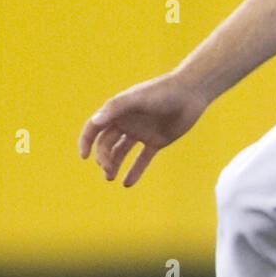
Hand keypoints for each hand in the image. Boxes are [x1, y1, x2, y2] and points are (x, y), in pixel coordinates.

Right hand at [78, 76, 207, 186]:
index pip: (94, 127)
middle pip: (107, 143)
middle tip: (108, 170)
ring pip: (121, 152)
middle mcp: (127, 122)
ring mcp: (141, 132)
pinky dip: (135, 171)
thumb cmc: (162, 92)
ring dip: (114, 165)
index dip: (86, 141)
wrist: (191, 93)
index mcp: (118, 111)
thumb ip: (115, 108)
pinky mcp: (157, 141)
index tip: (84, 156)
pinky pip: (142, 158)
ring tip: (111, 178)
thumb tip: (95, 121)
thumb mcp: (136, 99)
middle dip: (104, 157)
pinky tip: (127, 184)